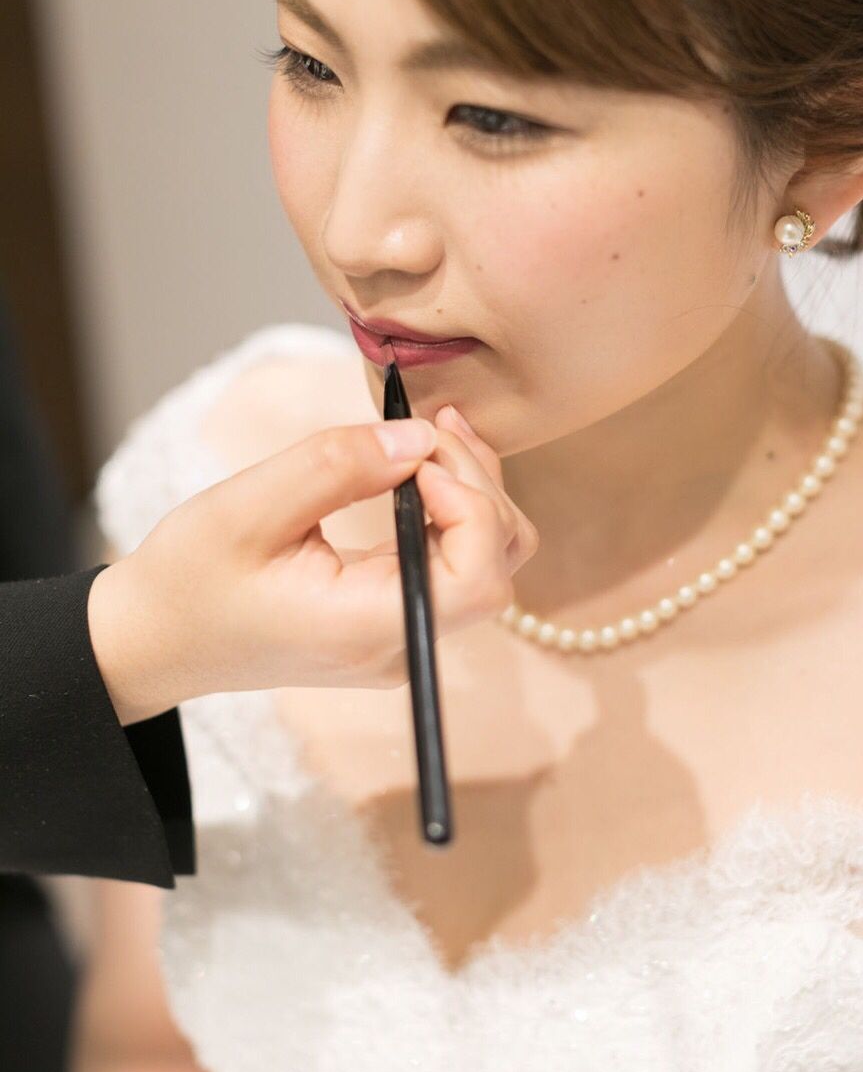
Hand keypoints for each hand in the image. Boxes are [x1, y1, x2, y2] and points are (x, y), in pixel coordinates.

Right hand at [88, 409, 538, 721]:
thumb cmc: (188, 578)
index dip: (471, 503)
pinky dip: (454, 513)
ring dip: (475, 494)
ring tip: (433, 437)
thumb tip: (419, 439)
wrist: (157, 639)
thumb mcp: (246, 506)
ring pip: (488, 566)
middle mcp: (398, 646)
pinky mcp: (395, 624)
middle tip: (432, 425)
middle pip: (496, 565)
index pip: (478, 577)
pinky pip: (455, 568)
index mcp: (364, 626)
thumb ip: (337, 466)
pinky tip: (422, 467)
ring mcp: (402, 642)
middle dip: (478, 485)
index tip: (419, 454)